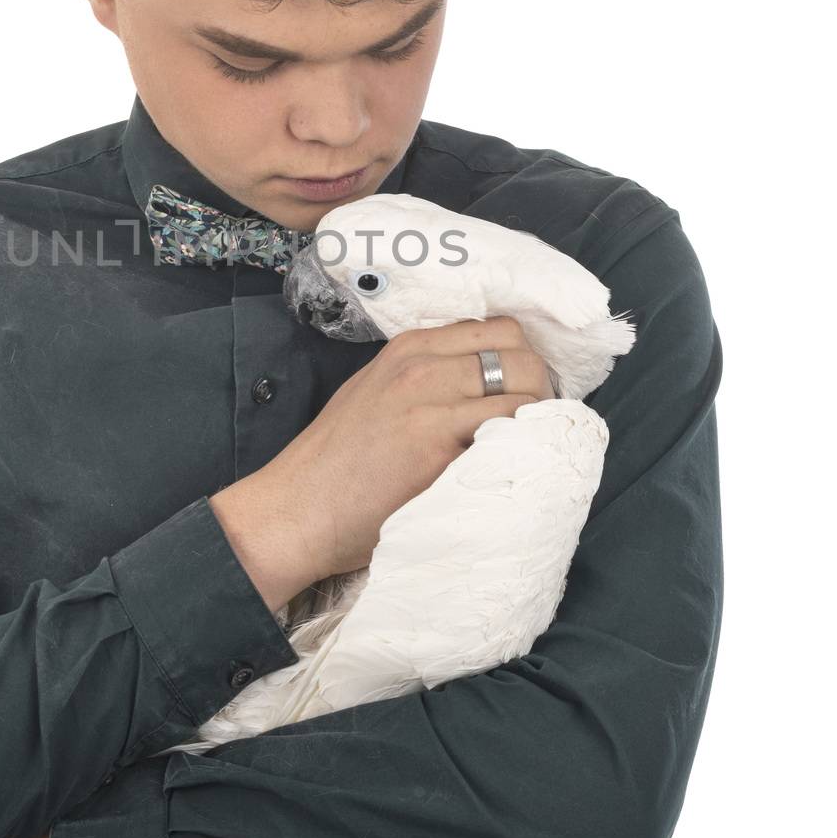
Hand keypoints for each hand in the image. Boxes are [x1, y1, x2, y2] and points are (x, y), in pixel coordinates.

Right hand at [235, 315, 554, 580]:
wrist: (297, 508)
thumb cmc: (335, 461)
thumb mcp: (376, 391)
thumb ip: (424, 377)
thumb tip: (481, 382)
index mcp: (409, 348)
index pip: (499, 329)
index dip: (521, 361)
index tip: (521, 392)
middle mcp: (422, 368)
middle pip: (521, 354)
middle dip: (540, 387)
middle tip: (533, 424)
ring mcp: (431, 406)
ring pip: (526, 392)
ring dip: (539, 421)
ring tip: (524, 448)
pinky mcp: (439, 449)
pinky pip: (510, 435)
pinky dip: (522, 449)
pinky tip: (507, 468)